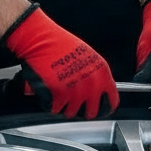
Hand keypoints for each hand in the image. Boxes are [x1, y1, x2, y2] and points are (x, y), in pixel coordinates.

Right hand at [3, 6, 118, 119]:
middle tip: (73, 106)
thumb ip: (94, 74)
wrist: (39, 38)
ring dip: (64, 107)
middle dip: (82, 111)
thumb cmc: (59, 43)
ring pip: (72, 112)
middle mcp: (91, 83)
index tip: (99, 110)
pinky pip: (55, 108)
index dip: (104, 108)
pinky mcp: (59, 93)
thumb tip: (95, 90)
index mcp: (101, 72)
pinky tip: (48, 91)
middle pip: (92, 112)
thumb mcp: (86, 55)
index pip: (111, 101)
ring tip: (57, 95)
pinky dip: (50, 104)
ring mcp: (76, 89)